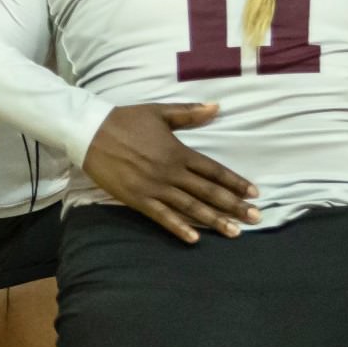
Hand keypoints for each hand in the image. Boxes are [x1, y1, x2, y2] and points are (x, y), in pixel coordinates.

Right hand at [81, 103, 258, 242]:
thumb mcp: (159, 112)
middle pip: (208, 192)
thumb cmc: (126, 120)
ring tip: (235, 232)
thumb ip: (189, 113)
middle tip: (256, 218)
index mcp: (178, 151)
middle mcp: (171, 172)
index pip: (213, 170)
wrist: (91, 132)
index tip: (254, 193)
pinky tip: (195, 239)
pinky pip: (162, 217)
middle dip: (234, 205)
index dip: (235, 182)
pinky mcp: (138, 199)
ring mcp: (155, 187)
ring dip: (214, 220)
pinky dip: (179, 228)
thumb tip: (216, 107)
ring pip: (190, 207)